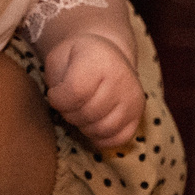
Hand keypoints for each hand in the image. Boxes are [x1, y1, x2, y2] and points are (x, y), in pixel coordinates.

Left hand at [43, 31, 140, 148]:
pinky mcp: (138, 115)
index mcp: (100, 59)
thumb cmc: (77, 59)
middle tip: (69, 102)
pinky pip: (117, 139)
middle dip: (69, 113)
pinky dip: (100, 137)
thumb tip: (60, 103)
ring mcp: (133, 98)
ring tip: (81, 110)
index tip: (55, 93)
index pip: (75, 93)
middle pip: (87, 114)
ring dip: (84, 126)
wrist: (105, 55)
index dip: (58, 99)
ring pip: (101, 129)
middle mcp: (122, 78)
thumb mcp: (58, 57)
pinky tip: (93, 122)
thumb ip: (55, 79)